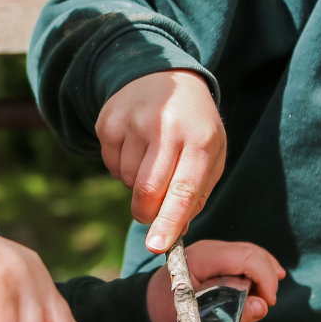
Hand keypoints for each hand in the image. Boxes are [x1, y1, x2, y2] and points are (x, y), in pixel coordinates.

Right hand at [97, 70, 225, 251]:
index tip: (158, 247)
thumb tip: (174, 230)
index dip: (169, 222)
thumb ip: (198, 192)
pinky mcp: (108, 121)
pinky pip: (111, 166)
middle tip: (152, 215)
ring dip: (137, 186)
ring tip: (151, 161)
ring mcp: (132, 121)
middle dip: (148, 214)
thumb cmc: (193, 124)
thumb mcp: (212, 151)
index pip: (183, 189)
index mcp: (199, 137)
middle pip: (147, 190)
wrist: (161, 74)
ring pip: (127, 180)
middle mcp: (164, 126)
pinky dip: (123, 169)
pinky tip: (136, 149)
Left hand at [145, 240, 286, 321]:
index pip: (245, 257)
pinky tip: (269, 279)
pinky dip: (258, 269)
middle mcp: (209, 249)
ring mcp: (213, 251)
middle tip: (268, 302)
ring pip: (250, 253)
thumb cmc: (168, 312)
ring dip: (264, 272)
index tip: (268, 301)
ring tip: (269, 294)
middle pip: (251, 253)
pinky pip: (244, 258)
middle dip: (266, 276)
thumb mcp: (199, 319)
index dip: (264, 277)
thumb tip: (262, 306)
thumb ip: (232, 312)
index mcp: (202, 258)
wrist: (148, 305)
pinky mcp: (217, 258)